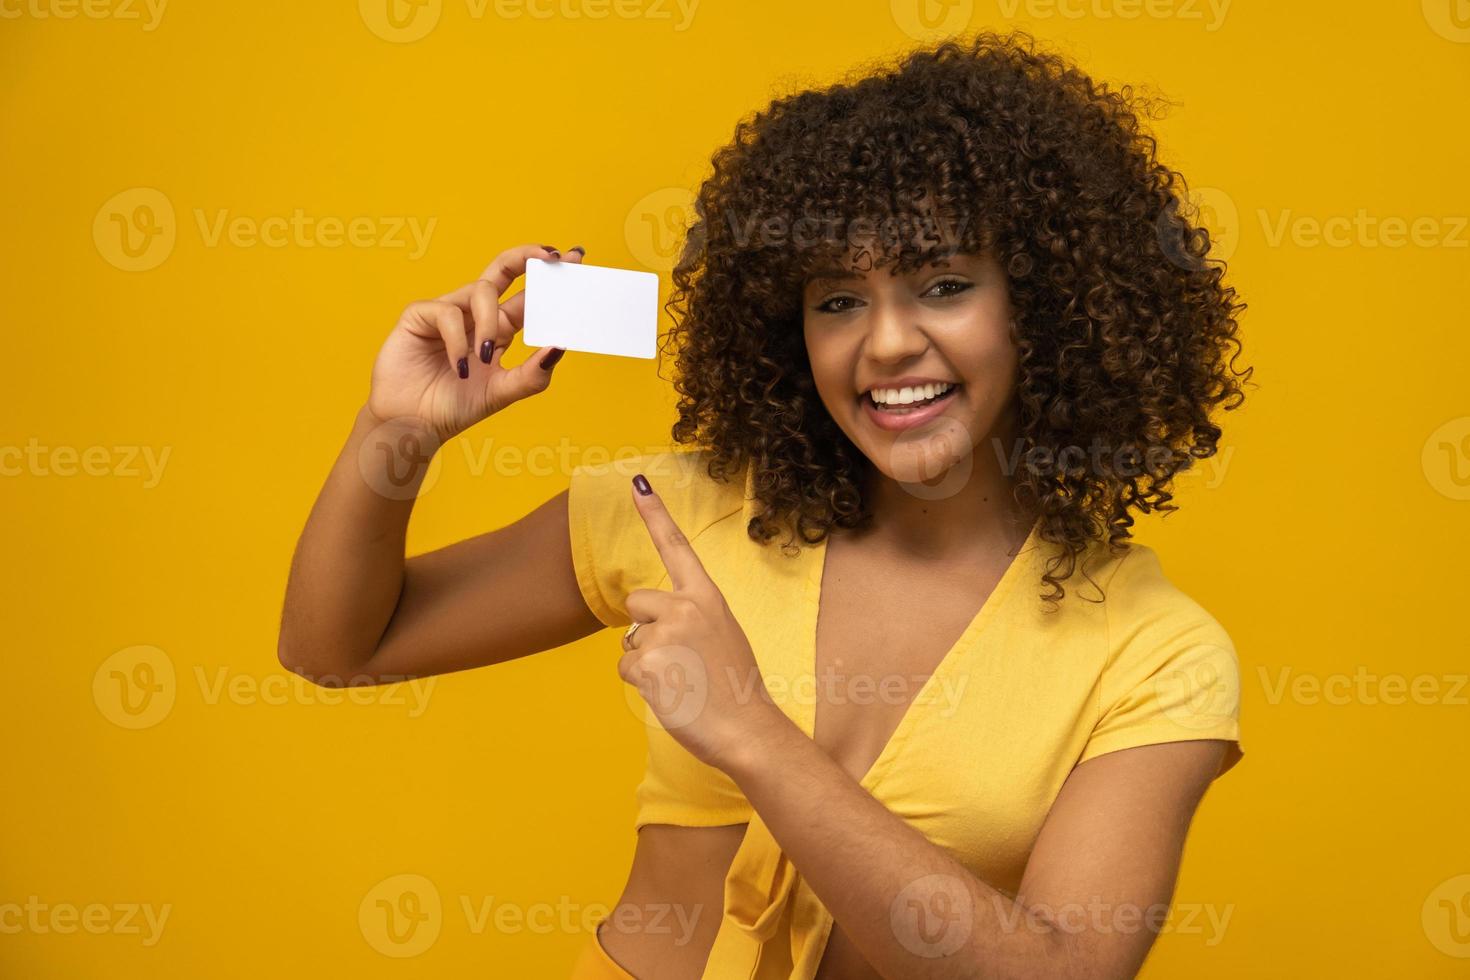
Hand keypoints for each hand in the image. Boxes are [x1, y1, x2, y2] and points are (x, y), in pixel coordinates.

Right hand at [366, 243, 583, 441]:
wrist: (413, 425)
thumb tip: (561, 347)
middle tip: (552, 256)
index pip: (528, 296)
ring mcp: (448, 312)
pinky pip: (447, 313)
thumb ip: (533, 374)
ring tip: (485, 356)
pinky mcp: (420, 316)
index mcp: (499, 329)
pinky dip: (458, 341)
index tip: (575, 258)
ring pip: (480, 291)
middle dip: (528, 257)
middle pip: (504, 269)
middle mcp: (475, 314)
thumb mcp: (503, 392)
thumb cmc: (455, 407)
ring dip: (489, 323)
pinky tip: (460, 367)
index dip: (549, 278)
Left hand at [618, 473, 792, 772]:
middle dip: (644, 628)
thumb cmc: (735, 689)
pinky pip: (626, 668)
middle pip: (636, 602)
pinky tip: (673, 694)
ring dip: (646, 663)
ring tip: (682, 682)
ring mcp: (666, 635)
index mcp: (708, 598)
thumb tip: (651, 625)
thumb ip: (690, 618)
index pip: (677, 548)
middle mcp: (685, 608)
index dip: (655, 514)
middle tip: (680, 660)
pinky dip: (642, 685)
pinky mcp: (648, 664)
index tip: (636, 482)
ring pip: (629, 642)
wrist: (749, 730)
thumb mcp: (722, 637)